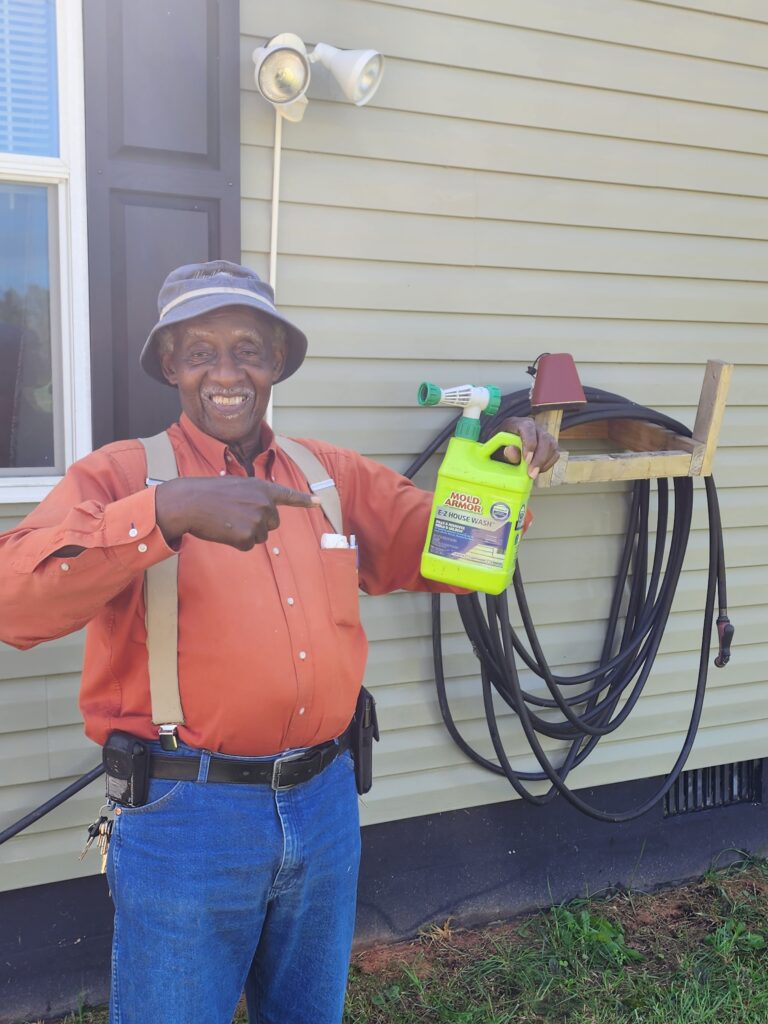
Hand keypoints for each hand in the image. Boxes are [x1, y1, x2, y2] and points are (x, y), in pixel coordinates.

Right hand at [155, 477, 320, 549]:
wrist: (191, 502)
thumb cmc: (209, 493)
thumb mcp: (238, 486)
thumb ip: (255, 497)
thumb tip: (264, 515)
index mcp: (263, 488)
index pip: (288, 495)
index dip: (304, 500)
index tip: (318, 502)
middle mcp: (265, 504)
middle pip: (273, 523)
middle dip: (258, 523)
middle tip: (236, 515)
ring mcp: (258, 520)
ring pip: (260, 536)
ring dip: (246, 532)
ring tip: (227, 520)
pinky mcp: (248, 536)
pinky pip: (248, 545)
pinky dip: (236, 542)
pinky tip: (224, 530)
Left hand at [497, 417, 559, 478]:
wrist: (505, 448)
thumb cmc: (501, 448)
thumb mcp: (499, 450)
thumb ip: (505, 452)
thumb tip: (510, 451)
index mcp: (519, 423)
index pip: (528, 428)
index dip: (529, 444)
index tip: (527, 460)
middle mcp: (534, 427)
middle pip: (544, 438)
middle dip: (539, 458)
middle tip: (531, 474)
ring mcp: (544, 435)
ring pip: (552, 446)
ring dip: (544, 462)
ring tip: (533, 474)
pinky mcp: (550, 445)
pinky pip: (555, 454)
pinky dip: (548, 464)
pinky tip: (538, 470)